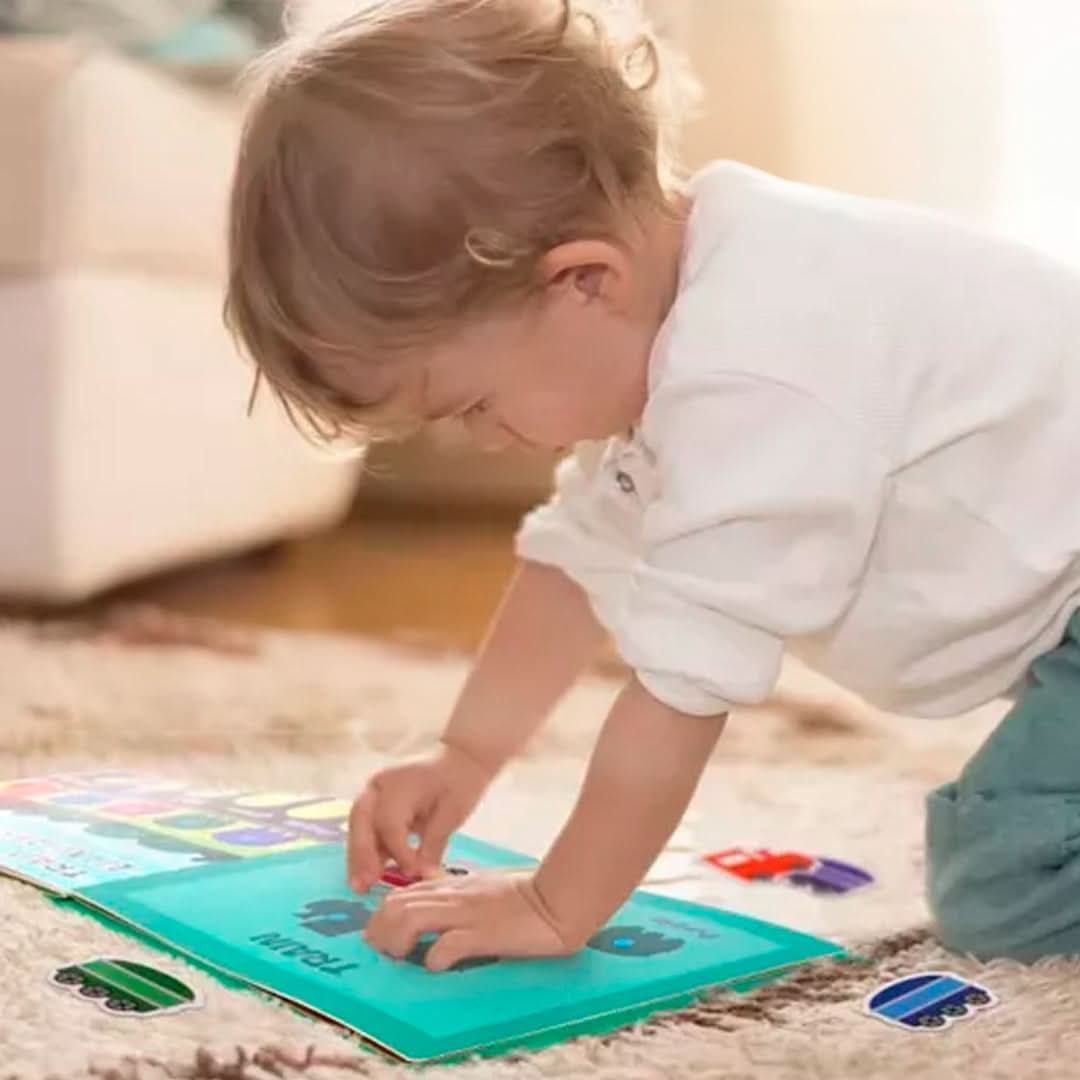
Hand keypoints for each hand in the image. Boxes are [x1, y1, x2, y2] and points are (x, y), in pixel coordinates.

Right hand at [348, 742, 494, 891]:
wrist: (460, 762)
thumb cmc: (458, 784)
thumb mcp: (452, 814)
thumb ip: (434, 844)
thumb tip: (423, 876)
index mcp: (401, 783)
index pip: (390, 822)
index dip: (398, 851)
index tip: (412, 873)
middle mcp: (381, 786)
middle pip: (361, 821)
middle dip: (361, 854)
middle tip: (363, 884)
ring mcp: (375, 793)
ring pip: (358, 826)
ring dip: (358, 856)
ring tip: (360, 886)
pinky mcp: (377, 805)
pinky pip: (366, 829)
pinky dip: (367, 850)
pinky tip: (370, 874)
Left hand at [363, 872, 575, 971]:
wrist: (558, 898)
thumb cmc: (525, 896)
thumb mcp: (483, 889)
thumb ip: (457, 898)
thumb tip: (434, 918)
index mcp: (452, 886)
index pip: (400, 894)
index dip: (381, 917)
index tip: (379, 939)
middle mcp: (452, 897)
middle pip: (396, 905)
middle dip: (379, 931)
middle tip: (383, 954)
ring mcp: (466, 914)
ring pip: (411, 918)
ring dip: (396, 942)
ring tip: (400, 959)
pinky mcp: (484, 933)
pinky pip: (448, 944)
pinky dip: (434, 958)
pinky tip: (437, 966)